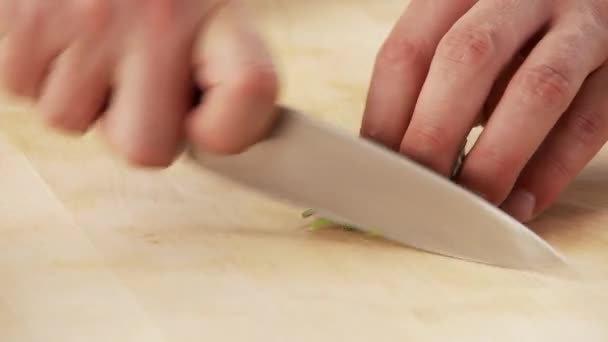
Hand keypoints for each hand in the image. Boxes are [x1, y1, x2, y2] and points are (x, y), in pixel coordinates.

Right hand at [0, 0, 278, 165]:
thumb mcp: (205, 3)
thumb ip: (223, 64)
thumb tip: (207, 130)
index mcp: (218, 12)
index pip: (251, 90)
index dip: (226, 129)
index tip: (204, 123)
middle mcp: (158, 17)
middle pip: (146, 151)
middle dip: (133, 129)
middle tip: (133, 83)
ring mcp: (90, 20)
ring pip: (68, 121)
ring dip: (78, 93)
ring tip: (93, 40)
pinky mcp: (28, 16)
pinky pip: (22, 89)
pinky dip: (36, 69)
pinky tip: (61, 30)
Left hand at [361, 0, 607, 221]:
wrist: (591, 1)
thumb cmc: (508, 31)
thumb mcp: (463, 34)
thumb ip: (430, 79)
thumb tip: (389, 155)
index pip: (409, 50)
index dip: (386, 116)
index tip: (379, 170)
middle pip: (465, 60)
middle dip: (434, 136)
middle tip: (420, 193)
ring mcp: (581, 22)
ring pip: (536, 90)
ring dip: (495, 160)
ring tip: (470, 208)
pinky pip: (588, 122)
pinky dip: (550, 171)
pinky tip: (519, 204)